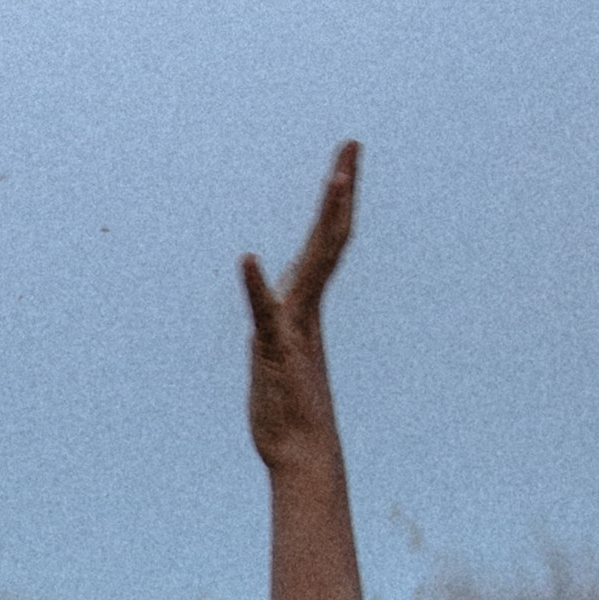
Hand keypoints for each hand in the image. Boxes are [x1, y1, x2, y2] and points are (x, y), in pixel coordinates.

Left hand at [241, 141, 356, 473]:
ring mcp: (292, 326)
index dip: (337, 201)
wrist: (300, 452)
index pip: (328, 242)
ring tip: (336, 179)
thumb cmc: (291, 408)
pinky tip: (247, 259)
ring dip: (324, 220)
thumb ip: (283, 320)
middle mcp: (305, 307)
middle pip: (328, 239)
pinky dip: (255, 287)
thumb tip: (284, 298)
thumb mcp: (283, 351)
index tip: (346, 161)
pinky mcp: (273, 351)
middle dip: (339, 191)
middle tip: (351, 147)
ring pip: (312, 264)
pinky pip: (264, 313)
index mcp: (307, 303)